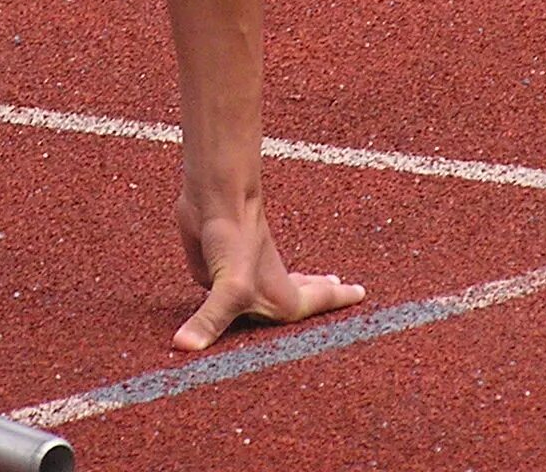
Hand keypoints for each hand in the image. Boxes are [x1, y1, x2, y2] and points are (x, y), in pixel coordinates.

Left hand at [169, 190, 366, 350]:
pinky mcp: (218, 274)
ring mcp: (244, 282)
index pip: (318, 304)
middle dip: (319, 300)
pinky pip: (230, 299)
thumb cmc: (235, 239)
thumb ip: (209, 320)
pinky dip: (244, 299)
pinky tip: (242, 294)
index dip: (339, 300)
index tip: (362, 292)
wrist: (214, 198)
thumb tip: (183, 347)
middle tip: (340, 292)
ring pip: (267, 298)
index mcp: (282, 300)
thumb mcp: (228, 288)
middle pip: (298, 302)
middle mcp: (266, 292)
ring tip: (307, 291)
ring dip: (286, 296)